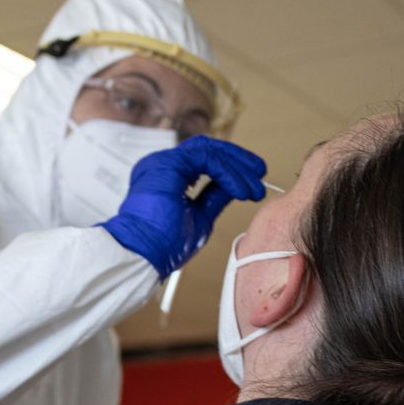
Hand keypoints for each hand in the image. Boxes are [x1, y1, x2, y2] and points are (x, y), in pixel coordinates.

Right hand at [99, 136, 265, 276]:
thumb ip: (215, 197)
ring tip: (254, 187)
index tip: (252, 181)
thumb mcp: (200, 216)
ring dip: (237, 167)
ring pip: (209, 151)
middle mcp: (162, 164)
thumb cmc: (164, 246)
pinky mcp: (167, 164)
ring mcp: (162, 161)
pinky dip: (228, 173)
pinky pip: (206, 159)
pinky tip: (240, 189)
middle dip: (238, 160)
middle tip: (260, 173)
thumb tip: (235, 187)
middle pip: (207, 149)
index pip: (204, 160)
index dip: (231, 167)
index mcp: (167, 176)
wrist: (142, 255)